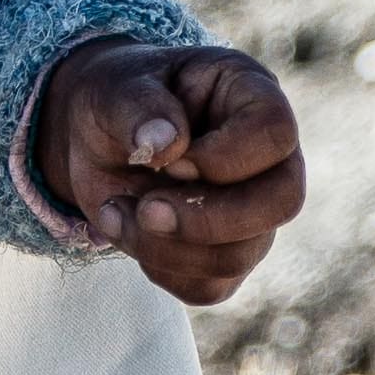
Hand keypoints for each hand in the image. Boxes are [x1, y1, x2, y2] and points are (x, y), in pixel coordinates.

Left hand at [30, 34, 303, 304]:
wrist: (93, 139)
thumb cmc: (114, 101)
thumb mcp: (111, 89)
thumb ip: (136, 107)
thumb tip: (166, 144)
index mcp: (251, 96)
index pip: (274, 134)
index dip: (222, 158)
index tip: (168, 160)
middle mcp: (268, 157)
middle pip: (281, 203)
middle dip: (205, 219)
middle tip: (144, 209)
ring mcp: (254, 210)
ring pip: (239, 254)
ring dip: (164, 245)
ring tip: (113, 209)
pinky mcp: (228, 252)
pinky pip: (209, 286)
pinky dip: (158, 267)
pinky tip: (126, 229)